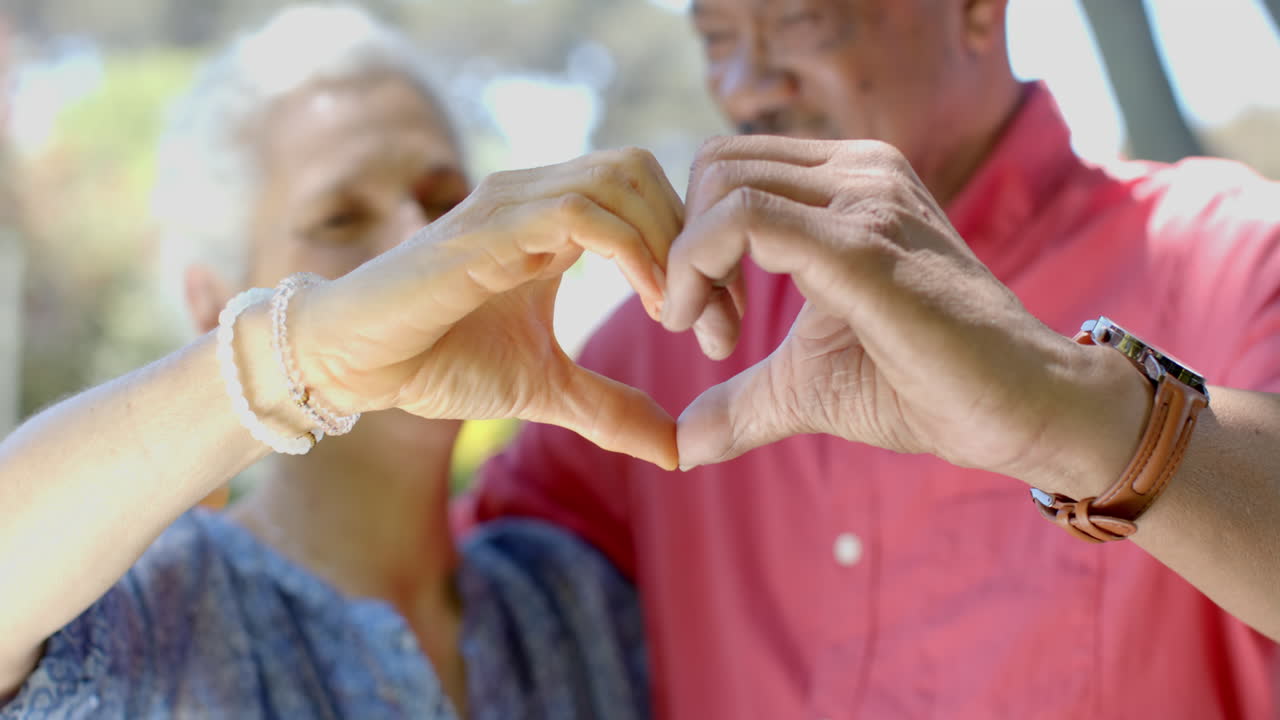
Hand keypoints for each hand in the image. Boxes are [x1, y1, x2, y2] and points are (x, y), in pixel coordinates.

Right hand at [292, 149, 683, 468]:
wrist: (354, 367)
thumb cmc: (439, 362)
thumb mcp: (546, 390)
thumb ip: (611, 410)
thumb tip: (679, 451)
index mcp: (555, 221)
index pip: (649, 194)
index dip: (697, 249)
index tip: (721, 325)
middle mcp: (536, 195)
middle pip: (647, 172)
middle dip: (698, 242)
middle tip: (720, 324)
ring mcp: (511, 202)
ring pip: (623, 178)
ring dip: (671, 245)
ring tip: (687, 319)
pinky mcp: (490, 226)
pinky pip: (584, 213)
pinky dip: (635, 254)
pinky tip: (654, 309)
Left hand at [665, 136, 1146, 489]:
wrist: (1019, 410)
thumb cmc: (923, 388)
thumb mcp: (809, 385)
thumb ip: (743, 398)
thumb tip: (681, 445)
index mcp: (847, 183)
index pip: (729, 170)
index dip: (692, 241)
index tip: (705, 321)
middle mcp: (858, 171)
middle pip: (715, 164)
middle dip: (682, 249)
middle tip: (704, 329)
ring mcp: (865, 198)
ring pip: (721, 183)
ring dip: (687, 265)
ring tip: (718, 338)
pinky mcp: (862, 245)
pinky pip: (744, 219)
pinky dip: (698, 271)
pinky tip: (719, 337)